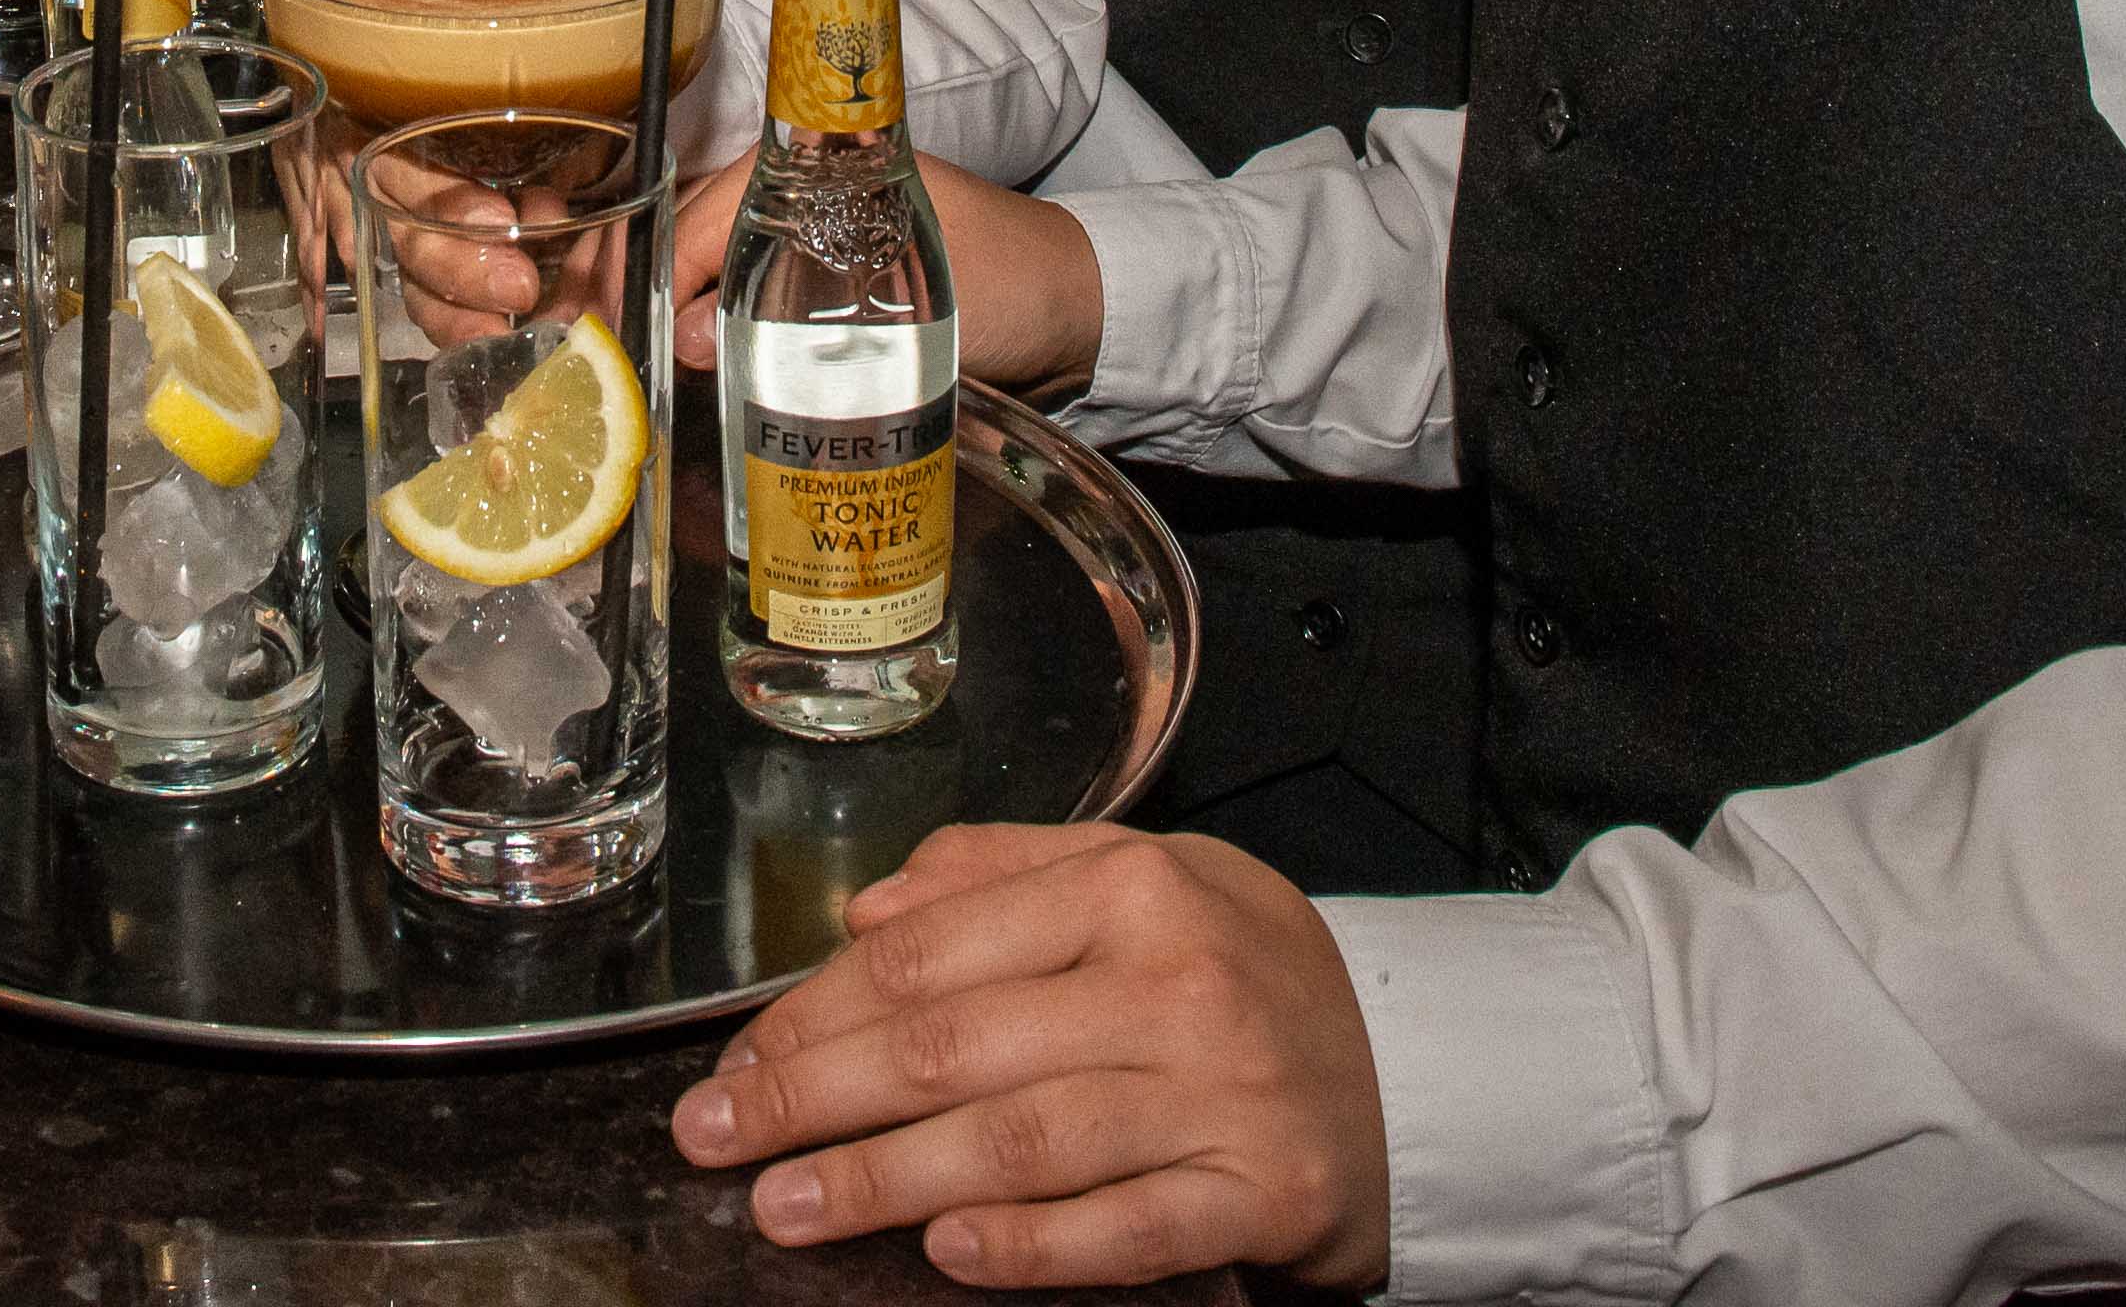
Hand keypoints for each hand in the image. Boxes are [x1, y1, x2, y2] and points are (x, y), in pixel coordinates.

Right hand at [657, 151, 1101, 390]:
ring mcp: (820, 242)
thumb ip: (801, 325)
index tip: (624, 331)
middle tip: (621, 364)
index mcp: (818, 168)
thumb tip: (695, 342)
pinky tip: (707, 382)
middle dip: (658, 294)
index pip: (703, 211)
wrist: (1081, 316)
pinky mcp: (837, 289)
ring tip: (652, 380)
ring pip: (725, 270)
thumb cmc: (1007, 286)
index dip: (656, 270)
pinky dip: (730, 337)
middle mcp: (807, 197)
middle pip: (700, 237)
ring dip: (690, 319)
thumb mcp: (904, 305)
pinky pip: (761, 303)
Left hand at [673, 824, 1393, 1290]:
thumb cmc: (1244, 972)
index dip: (815, 1011)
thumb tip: (869, 913)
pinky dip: (1031, 1244)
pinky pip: (1126, 1228)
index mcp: (1130, 888)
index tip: (736, 1060)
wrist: (1411, 1069)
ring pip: (1022, 1140)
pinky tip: (943, 1250)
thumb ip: (999, 874)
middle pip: (954, 1045)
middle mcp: (1173, 983)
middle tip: (714, 1139)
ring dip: (886, 1181)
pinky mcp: (1259, 1195)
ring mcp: (1219, 1095)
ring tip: (786, 1209)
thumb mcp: (1139, 879)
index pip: (931, 952)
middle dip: (813, 1098)